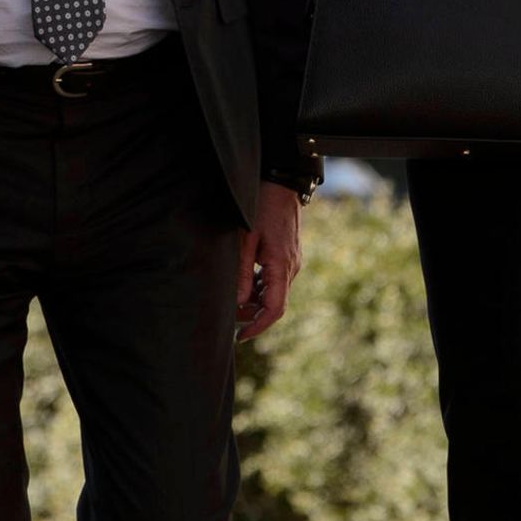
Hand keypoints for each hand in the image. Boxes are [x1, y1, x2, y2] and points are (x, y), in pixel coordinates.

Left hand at [235, 181, 303, 342]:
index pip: (275, 310)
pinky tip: (244, 278)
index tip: (241, 336)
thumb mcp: (246, 239)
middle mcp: (291, 269)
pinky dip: (259, 286)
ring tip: (233, 292)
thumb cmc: (262, 207)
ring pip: (273, 293)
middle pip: (273, 304)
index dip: (258, 327)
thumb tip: (238, 302)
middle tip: (228, 310)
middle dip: (252, 313)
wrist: (282, 184)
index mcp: (282, 267)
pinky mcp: (288, 257)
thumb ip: (242, 272)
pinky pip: (275, 281)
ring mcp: (292, 263)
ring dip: (254, 299)